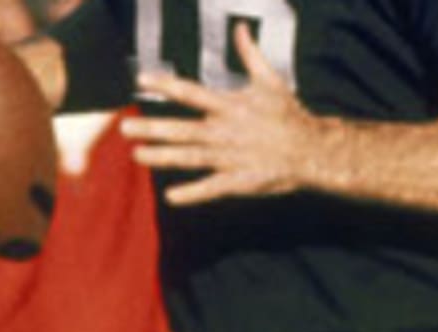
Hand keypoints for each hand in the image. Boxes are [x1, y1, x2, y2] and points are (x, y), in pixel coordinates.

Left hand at [120, 23, 322, 205]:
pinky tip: (171, 197)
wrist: (312, 149)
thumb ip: (250, 55)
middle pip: (182, 129)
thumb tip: (240, 28)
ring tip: (137, 155)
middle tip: (125, 128)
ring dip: (162, 156)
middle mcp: (225, 132)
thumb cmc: (289, 114)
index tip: (141, 80)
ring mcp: (230, 158)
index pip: (191, 93)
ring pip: (190, 157)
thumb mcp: (270, 80)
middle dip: (153, 129)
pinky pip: (211, 188)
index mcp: (230, 106)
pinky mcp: (238, 181)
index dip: (166, 86)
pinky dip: (191, 193)